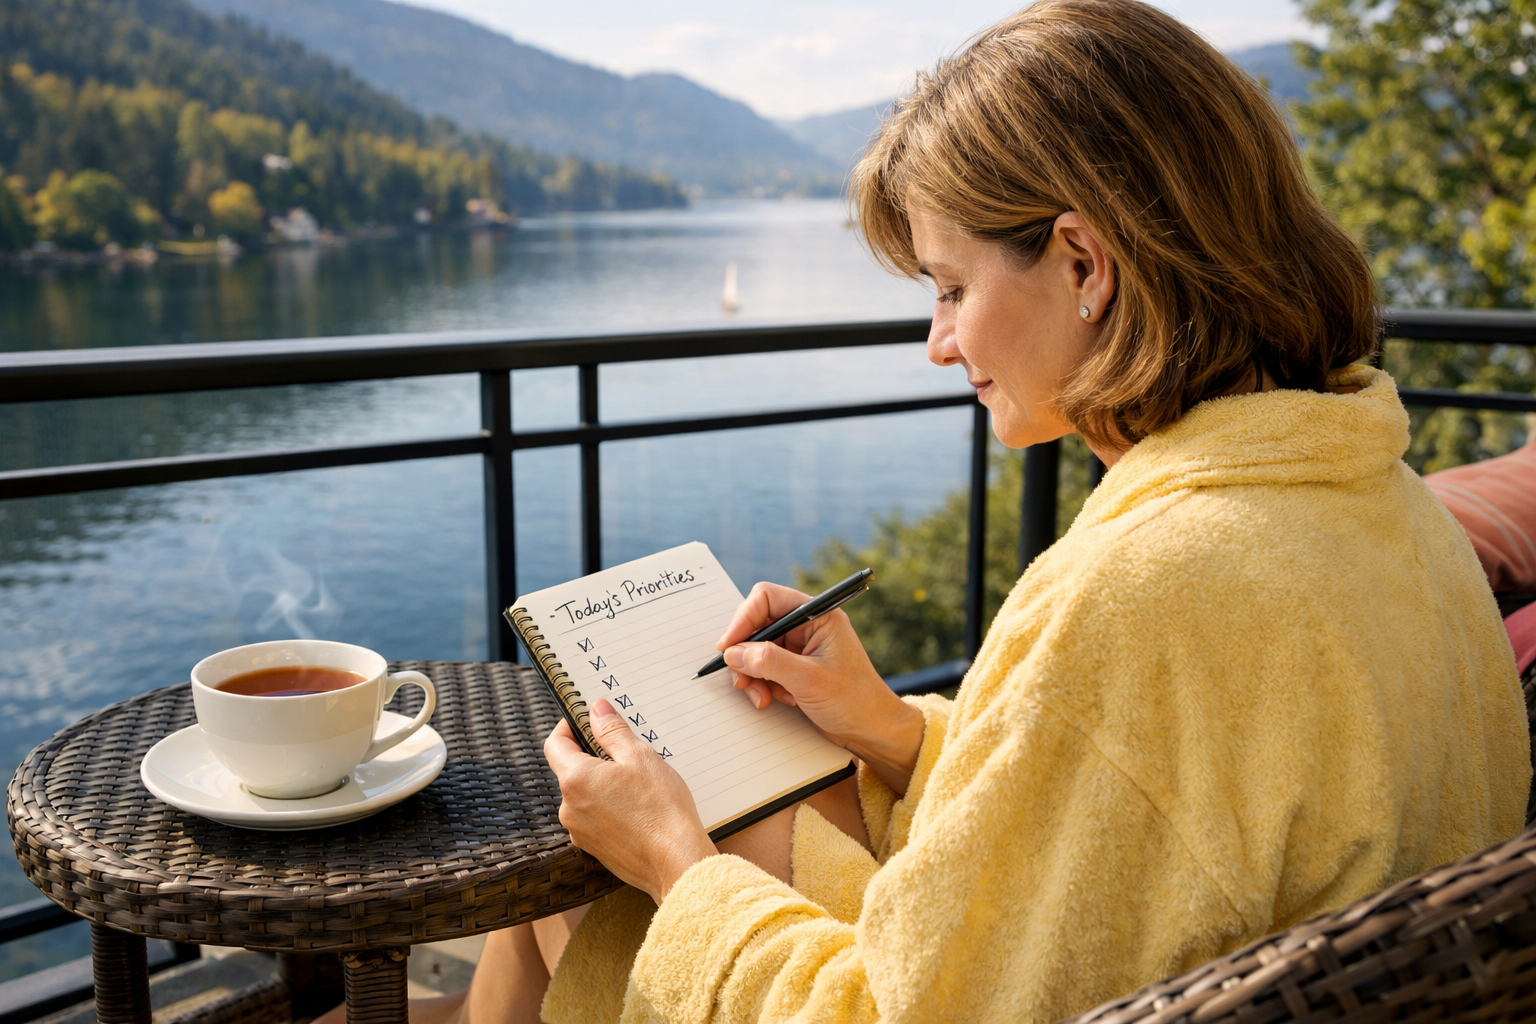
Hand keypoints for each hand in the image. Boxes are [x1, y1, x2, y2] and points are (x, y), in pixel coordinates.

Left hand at [544, 699, 717, 902]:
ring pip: (585, 795)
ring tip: (639, 783)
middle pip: (571, 770)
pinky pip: (596, 818)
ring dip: (604, 784)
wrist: (676, 862)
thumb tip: (596, 710)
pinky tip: (639, 807)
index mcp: (575, 780)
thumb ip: (612, 731)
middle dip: (594, 756)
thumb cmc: (661, 809)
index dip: (569, 726)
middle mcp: (569, 808)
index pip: (555, 744)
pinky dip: (611, 807)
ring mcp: (580, 832)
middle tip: (626, 751)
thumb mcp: (640, 757)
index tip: (587, 719)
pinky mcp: (594, 848)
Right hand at [719, 582, 925, 793]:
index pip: (767, 598)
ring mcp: (801, 648)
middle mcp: (808, 626)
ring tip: (762, 698)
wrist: (873, 731)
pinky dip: (763, 684)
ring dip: (753, 674)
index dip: (743, 619)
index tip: (728, 647)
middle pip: (758, 625)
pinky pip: (765, 668)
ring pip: (757, 650)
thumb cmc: (854, 701)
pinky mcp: (796, 668)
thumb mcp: (808, 680)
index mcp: (819, 615)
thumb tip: (733, 654)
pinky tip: (777, 700)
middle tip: (741, 679)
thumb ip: (768, 662)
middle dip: (746, 654)